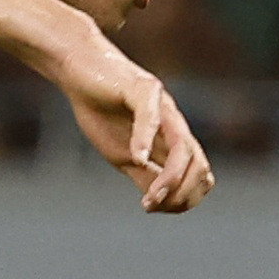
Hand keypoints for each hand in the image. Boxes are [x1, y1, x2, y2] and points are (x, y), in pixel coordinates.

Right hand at [59, 45, 214, 213]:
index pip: (196, 175)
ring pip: (183, 147)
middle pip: (198, 165)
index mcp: (172, 141)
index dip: (183, 200)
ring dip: (171, 178)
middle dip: (182, 194)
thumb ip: (143, 175)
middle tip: (152, 205)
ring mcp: (161, 105)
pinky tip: (136, 158)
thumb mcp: (122, 154)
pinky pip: (151, 117)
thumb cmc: (100, 110)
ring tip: (150, 197)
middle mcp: (174, 124)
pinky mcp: (141, 88)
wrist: (79, 69)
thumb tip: (157, 201)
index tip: (152, 209)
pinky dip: (146, 141)